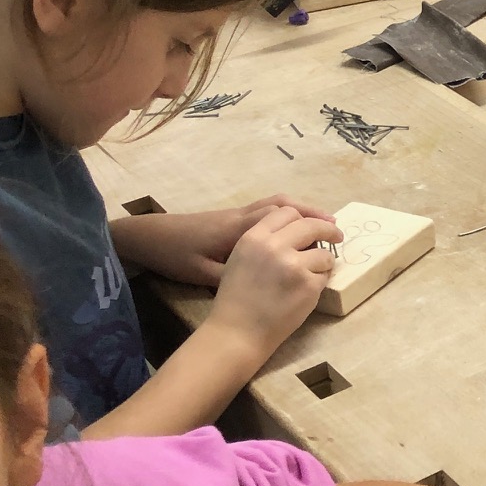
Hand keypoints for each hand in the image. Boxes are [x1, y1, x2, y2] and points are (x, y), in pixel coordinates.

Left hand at [116, 197, 335, 285]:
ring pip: (276, 204)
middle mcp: (241, 216)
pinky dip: (286, 215)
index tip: (333, 236)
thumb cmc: (176, 255)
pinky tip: (293, 231)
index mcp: (239, 229)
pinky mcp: (230, 218)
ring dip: (301, 211)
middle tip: (337, 228)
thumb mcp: (203, 273)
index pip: (283, 218)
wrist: (149, 237)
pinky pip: (266, 210)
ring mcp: (236, 214)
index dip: (311, 224)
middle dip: (313, 213)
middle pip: (284, 205)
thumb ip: (234, 274)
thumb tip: (269, 280)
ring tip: (322, 225)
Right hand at [206, 206, 342, 351]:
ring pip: (324, 253)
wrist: (237, 332)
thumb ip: (265, 240)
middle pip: (311, 225)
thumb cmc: (237, 298)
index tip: (314, 224)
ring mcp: (293, 265)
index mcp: (254, 237)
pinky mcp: (308, 284)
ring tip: (312, 275)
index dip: (303, 218)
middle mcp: (274, 246)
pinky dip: (320, 282)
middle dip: (327, 230)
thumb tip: (300, 230)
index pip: (286, 212)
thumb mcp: (242, 258)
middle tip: (336, 236)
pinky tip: (305, 293)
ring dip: (324, 262)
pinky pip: (325, 275)